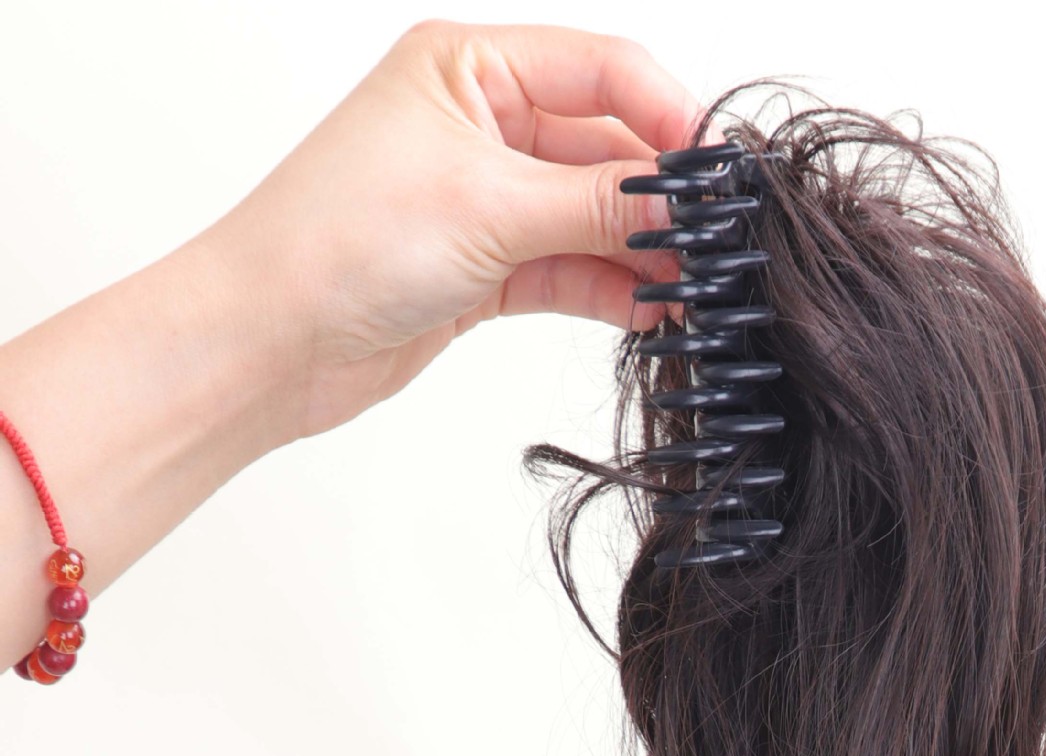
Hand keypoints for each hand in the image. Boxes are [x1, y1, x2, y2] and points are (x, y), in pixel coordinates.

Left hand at [201, 19, 704, 440]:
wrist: (270, 339)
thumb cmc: (339, 242)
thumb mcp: (488, 206)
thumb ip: (597, 205)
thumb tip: (685, 206)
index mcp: (470, 68)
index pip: (602, 69)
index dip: (668, 115)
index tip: (717, 173)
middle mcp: (483, 124)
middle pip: (608, 148)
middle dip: (662, 200)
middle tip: (716, 249)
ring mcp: (490, 198)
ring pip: (597, 216)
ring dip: (646, 254)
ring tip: (694, 293)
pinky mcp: (491, 266)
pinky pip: (576, 269)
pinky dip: (616, 290)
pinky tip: (655, 314)